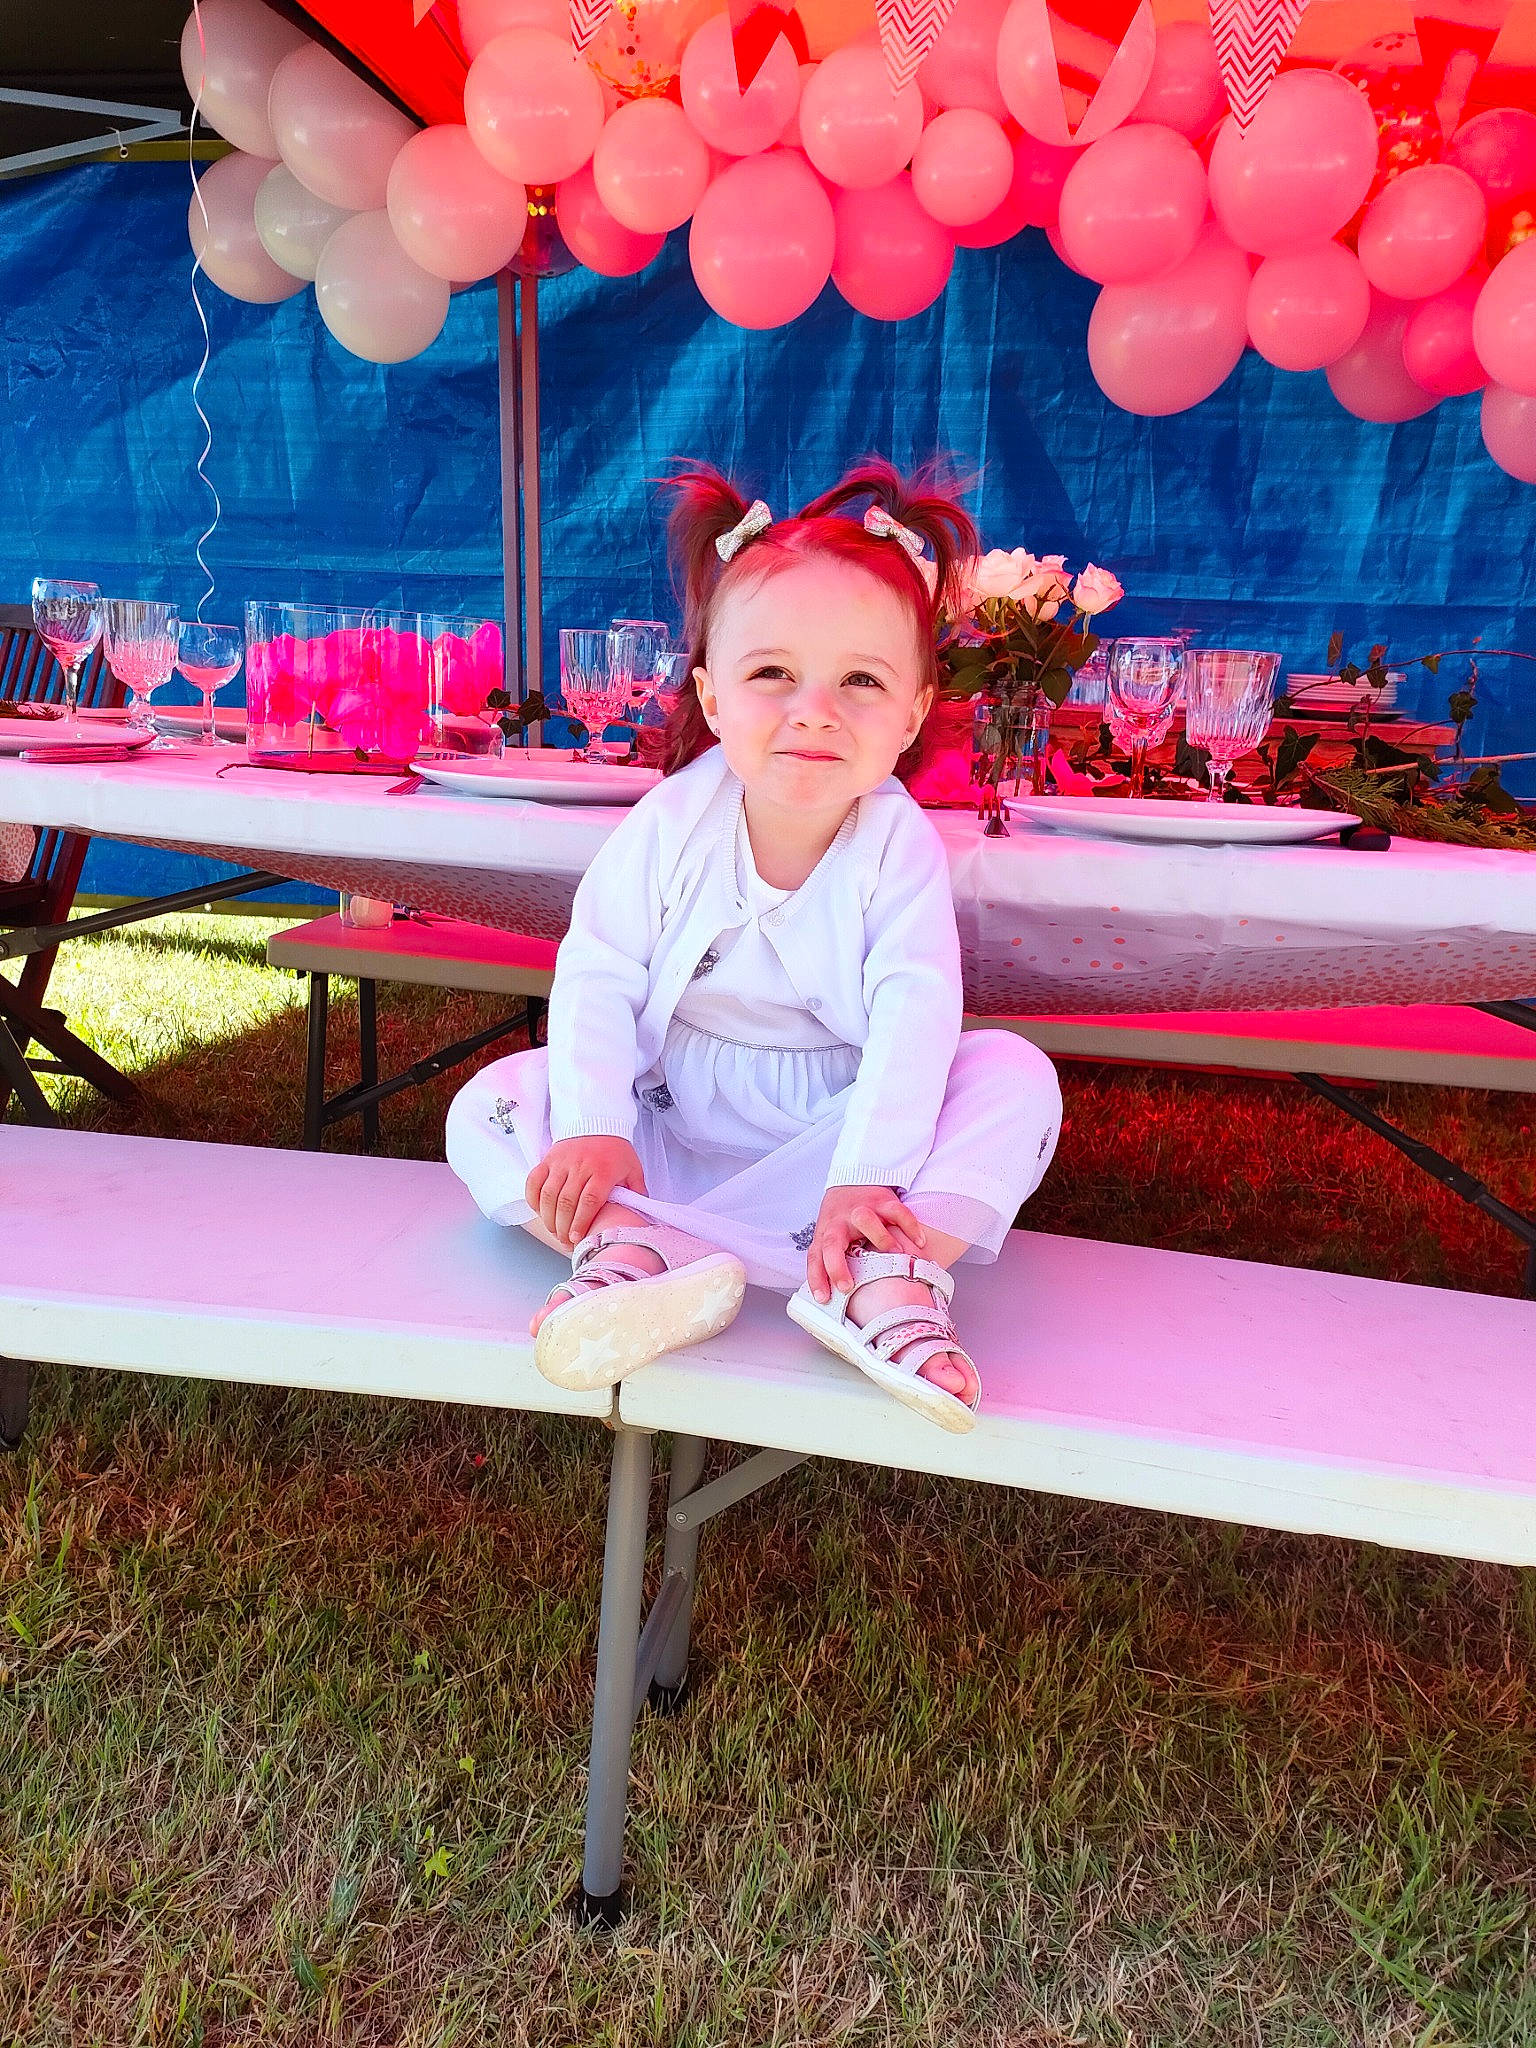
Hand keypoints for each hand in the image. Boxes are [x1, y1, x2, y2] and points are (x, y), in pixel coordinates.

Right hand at [526, 1136, 646, 1248]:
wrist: (597, 1121)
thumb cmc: (615, 1150)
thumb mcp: (633, 1168)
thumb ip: (636, 1192)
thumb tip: (640, 1216)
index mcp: (603, 1171)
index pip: (589, 1201)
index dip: (581, 1222)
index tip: (577, 1238)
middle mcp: (580, 1166)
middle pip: (566, 1202)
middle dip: (563, 1227)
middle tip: (565, 1241)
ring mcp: (561, 1162)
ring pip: (549, 1194)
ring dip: (548, 1217)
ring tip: (554, 1231)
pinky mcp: (548, 1159)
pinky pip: (534, 1181)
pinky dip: (533, 1198)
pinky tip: (539, 1212)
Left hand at [806, 1185, 926, 1303]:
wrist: (852, 1179)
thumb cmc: (841, 1218)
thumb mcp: (829, 1235)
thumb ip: (830, 1259)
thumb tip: (834, 1298)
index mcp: (825, 1233)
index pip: (815, 1257)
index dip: (817, 1278)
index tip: (824, 1298)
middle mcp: (840, 1222)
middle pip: (832, 1243)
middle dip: (837, 1266)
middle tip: (848, 1287)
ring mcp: (861, 1210)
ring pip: (866, 1220)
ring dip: (881, 1239)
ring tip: (896, 1256)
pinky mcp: (882, 1200)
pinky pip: (898, 1211)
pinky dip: (910, 1226)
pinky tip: (919, 1242)